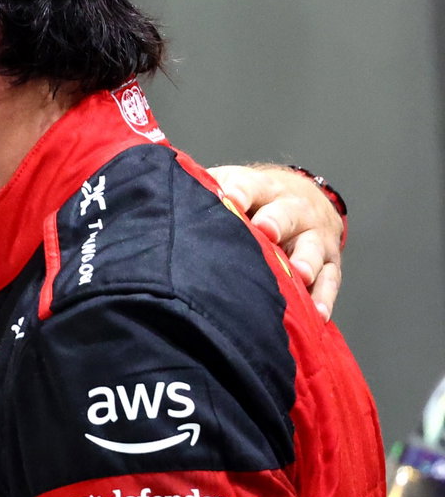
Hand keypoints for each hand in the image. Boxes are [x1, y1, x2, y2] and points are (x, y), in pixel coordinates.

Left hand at [208, 163, 343, 319]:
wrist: (304, 197)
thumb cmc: (254, 198)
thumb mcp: (232, 182)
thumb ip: (207, 188)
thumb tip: (167, 190)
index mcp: (265, 189)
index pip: (252, 186)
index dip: (241, 193)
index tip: (231, 200)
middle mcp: (295, 210)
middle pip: (288, 214)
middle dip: (276, 222)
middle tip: (266, 231)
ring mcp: (315, 237)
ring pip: (313, 248)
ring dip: (306, 261)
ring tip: (300, 274)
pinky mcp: (330, 263)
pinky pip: (330, 282)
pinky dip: (323, 298)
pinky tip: (317, 314)